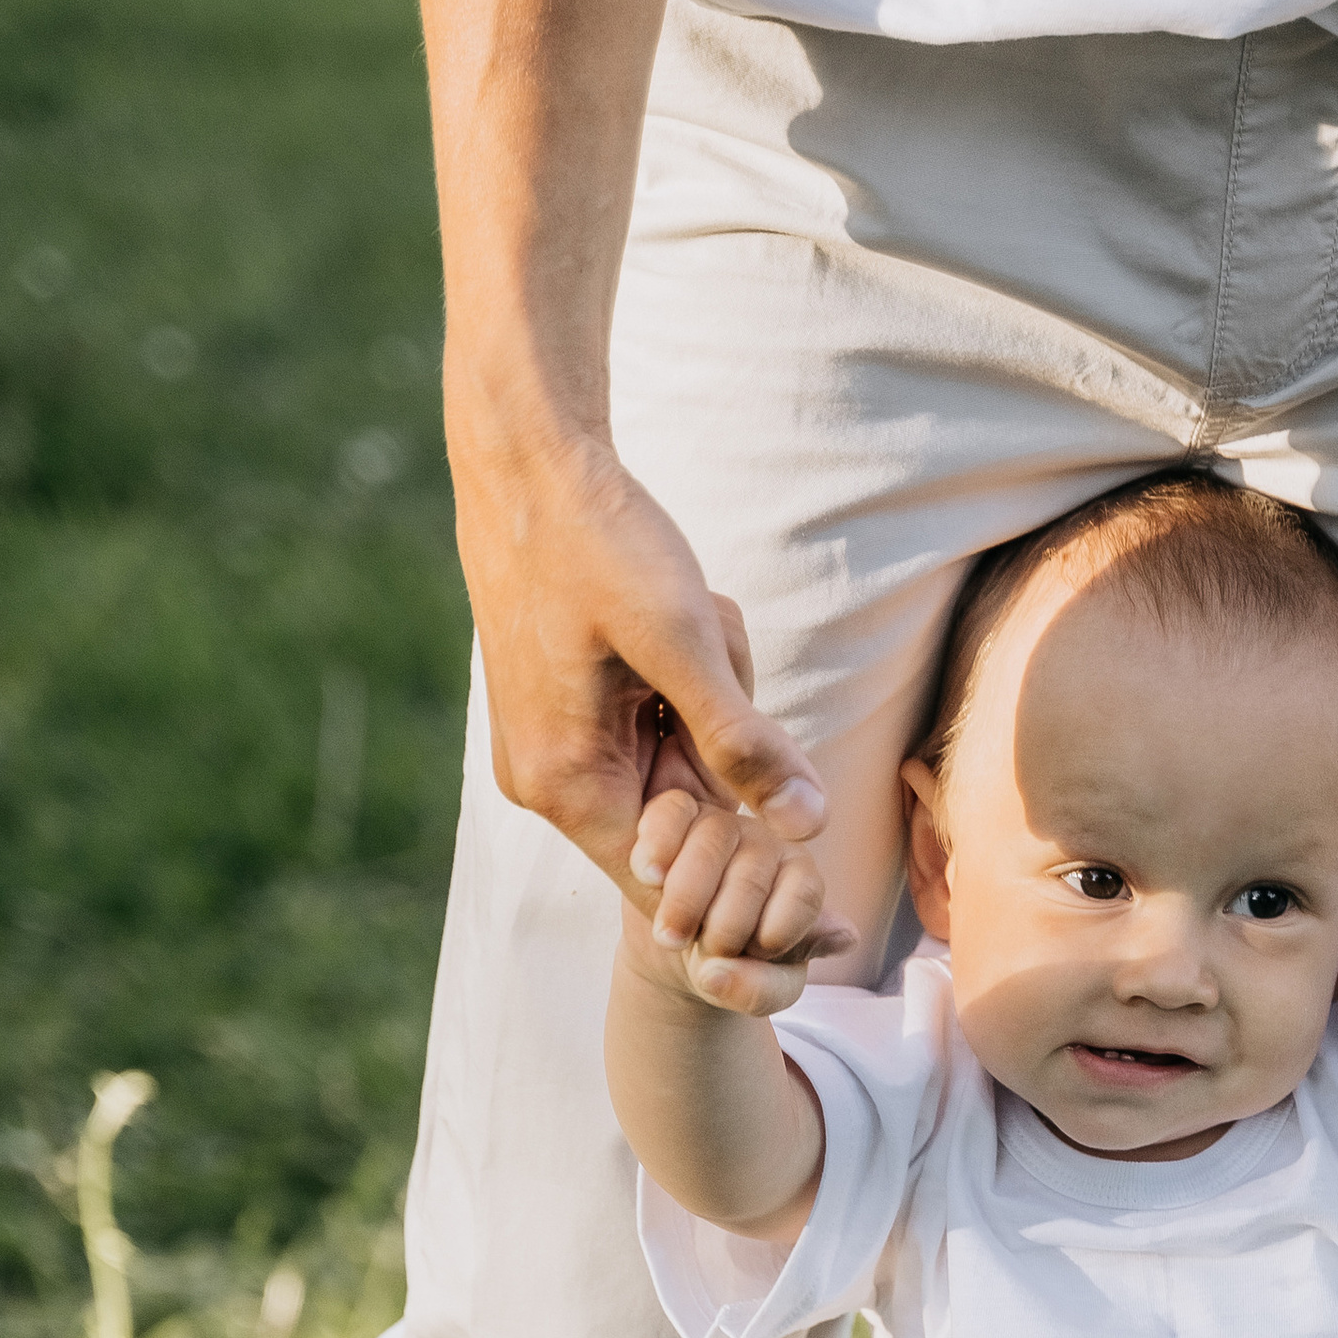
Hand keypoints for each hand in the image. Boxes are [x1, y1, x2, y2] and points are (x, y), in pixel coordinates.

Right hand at [453, 422, 833, 903]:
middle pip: (685, 811)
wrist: (527, 460)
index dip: (739, 850)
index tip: (773, 775)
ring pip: (680, 758)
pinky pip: (659, 721)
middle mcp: (550, 783)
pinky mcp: (569, 712)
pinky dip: (684, 672)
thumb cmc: (597, 541)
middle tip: (709, 639)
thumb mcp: (684, 641)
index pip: (673, 877)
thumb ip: (744, 742)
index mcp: (567, 785)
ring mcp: (556, 747)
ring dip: (708, 691)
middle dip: (721, 731)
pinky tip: (671, 612)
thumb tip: (809, 828)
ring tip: (688, 614)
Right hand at [617, 776, 857, 1017]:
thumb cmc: (731, 967)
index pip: (803, 895)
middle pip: (752, 875)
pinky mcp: (675, 814)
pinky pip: (671, 812)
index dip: (774, 936)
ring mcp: (721, 824)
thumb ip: (756, 991)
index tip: (751, 956)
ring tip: (670, 937)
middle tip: (704, 952)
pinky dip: (658, 847)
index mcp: (801, 880)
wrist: (679, 950)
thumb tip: (719, 974)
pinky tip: (649, 879)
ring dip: (685, 899)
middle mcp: (768, 844)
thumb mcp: (756, 992)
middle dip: (723, 929)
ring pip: (712, 841)